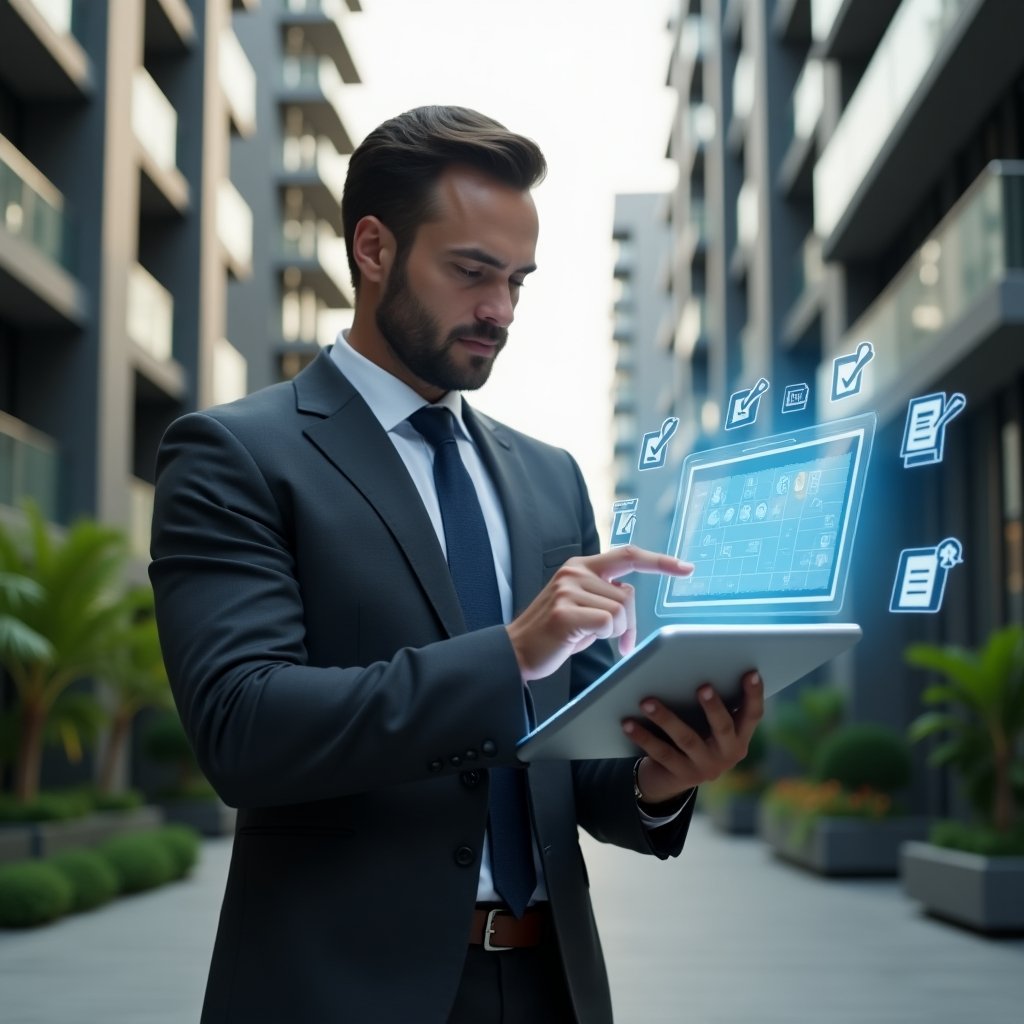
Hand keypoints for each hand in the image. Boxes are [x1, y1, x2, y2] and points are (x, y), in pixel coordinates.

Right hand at [506, 546, 692, 680]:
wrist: (517, 652)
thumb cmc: (555, 634)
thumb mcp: (581, 605)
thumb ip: (604, 594)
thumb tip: (627, 598)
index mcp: (580, 566)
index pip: (628, 555)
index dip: (659, 561)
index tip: (686, 568)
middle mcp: (575, 572)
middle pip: (628, 595)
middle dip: (628, 624)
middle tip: (615, 640)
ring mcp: (568, 589)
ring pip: (620, 612)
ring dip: (613, 632)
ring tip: (586, 636)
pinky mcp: (565, 611)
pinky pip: (608, 624)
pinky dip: (604, 637)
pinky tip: (579, 640)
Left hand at [623, 671, 763, 804]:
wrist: (672, 777)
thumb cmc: (694, 734)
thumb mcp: (708, 724)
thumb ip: (711, 703)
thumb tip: (696, 663)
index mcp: (739, 737)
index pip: (753, 715)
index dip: (754, 695)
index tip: (751, 673)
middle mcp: (728, 754)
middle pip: (723, 728)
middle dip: (713, 707)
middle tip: (703, 686)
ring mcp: (705, 767)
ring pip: (686, 739)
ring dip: (666, 718)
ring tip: (647, 701)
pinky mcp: (681, 776)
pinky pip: (661, 753)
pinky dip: (643, 737)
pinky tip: (628, 723)